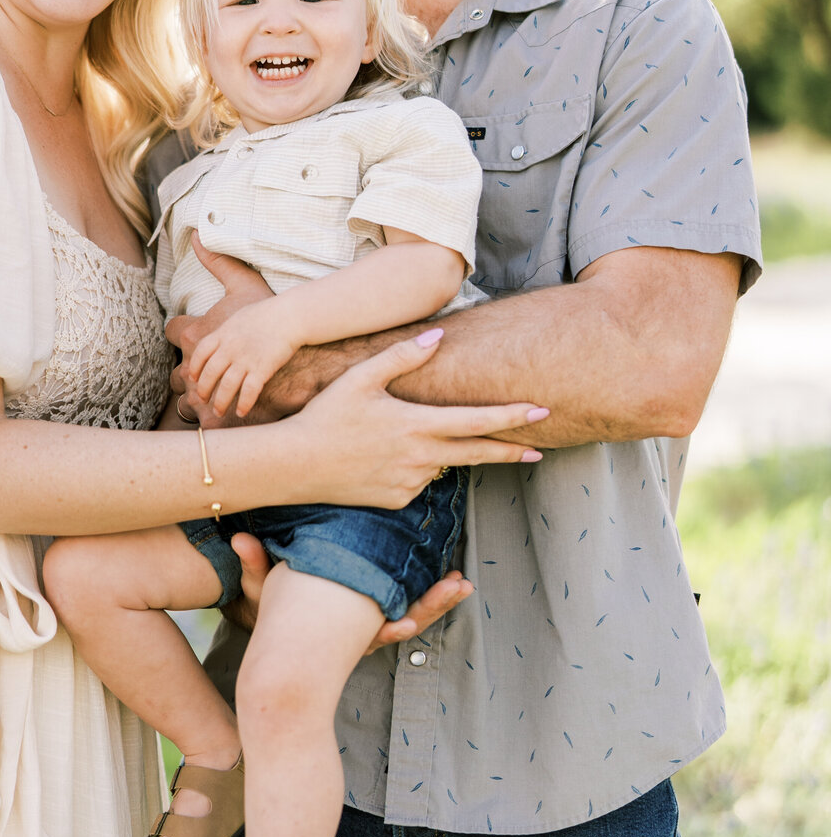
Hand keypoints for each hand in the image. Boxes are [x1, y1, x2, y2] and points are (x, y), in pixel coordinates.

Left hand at [189, 299, 296, 418]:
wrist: (291, 315)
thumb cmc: (269, 311)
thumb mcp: (240, 310)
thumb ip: (227, 324)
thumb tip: (222, 330)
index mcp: (223, 333)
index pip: (201, 353)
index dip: (195, 367)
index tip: (193, 378)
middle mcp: (230, 347)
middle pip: (210, 373)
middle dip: (203, 390)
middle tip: (202, 399)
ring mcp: (245, 359)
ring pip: (226, 386)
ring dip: (220, 402)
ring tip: (219, 411)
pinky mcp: (262, 369)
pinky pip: (249, 391)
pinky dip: (243, 404)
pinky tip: (241, 412)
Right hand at [220, 533, 469, 654]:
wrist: (283, 644)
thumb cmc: (276, 614)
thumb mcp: (263, 591)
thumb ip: (255, 565)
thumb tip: (239, 538)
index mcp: (341, 629)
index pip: (371, 630)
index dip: (391, 627)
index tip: (407, 622)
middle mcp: (363, 632)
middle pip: (404, 622)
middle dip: (431, 606)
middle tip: (456, 587)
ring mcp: (375, 625)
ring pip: (416, 615)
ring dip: (440, 601)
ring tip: (463, 584)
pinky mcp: (382, 613)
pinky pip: (414, 608)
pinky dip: (435, 599)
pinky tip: (454, 583)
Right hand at [291, 332, 547, 509]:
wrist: (295, 465)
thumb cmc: (325, 415)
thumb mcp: (361, 378)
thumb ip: (402, 356)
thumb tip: (438, 336)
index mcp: (416, 424)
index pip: (476, 420)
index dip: (512, 417)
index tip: (541, 412)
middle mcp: (420, 458)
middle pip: (478, 454)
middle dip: (511, 451)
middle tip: (539, 450)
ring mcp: (409, 483)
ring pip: (442, 466)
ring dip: (446, 454)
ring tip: (410, 440)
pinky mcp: (396, 500)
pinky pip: (418, 482)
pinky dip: (415, 468)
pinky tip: (386, 457)